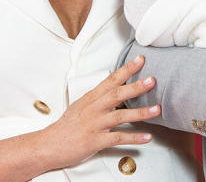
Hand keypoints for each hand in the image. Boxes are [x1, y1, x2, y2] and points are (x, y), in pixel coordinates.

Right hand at [42, 55, 160, 169]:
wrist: (49, 145)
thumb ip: (98, 98)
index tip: (140, 60)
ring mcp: (94, 125)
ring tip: (156, 109)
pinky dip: (134, 138)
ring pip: (120, 116)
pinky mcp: (95, 141)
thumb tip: (113, 88)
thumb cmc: (66, 126)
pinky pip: (118, 138)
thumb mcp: (80, 106)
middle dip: (136, 87)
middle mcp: (93, 109)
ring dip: (140, 113)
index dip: (126, 70)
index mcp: (90, 99)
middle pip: (116, 94)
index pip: (110, 80)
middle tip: (152, 80)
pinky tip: (147, 137)